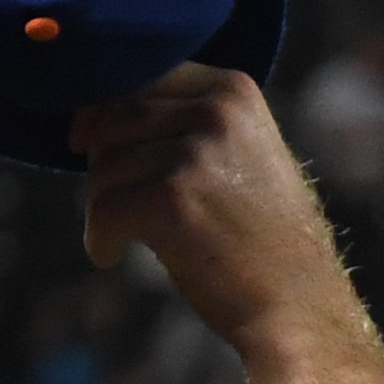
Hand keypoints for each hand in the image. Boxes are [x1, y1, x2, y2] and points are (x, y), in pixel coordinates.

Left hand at [69, 68, 362, 367]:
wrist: (299, 307)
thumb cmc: (264, 241)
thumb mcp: (244, 156)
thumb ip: (190, 124)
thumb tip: (98, 117)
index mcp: (233, 90)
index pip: (143, 76)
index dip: (103, 108)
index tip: (84, 141)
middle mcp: (216, 112)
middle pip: (117, 118)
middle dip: (100, 161)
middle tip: (111, 202)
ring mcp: (196, 154)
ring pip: (106, 165)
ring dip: (101, 204)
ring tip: (122, 236)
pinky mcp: (173, 199)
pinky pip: (104, 206)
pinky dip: (99, 236)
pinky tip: (110, 255)